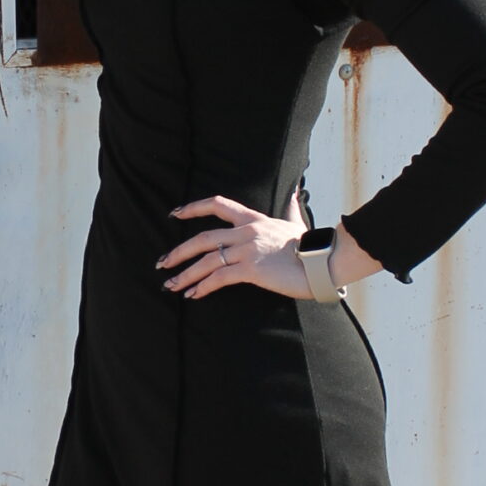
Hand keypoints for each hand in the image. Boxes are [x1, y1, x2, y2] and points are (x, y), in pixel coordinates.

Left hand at [159, 197, 380, 300]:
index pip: (217, 204)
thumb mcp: (296, 221)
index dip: (193, 208)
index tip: (175, 214)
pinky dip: (202, 287)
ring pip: (206, 260)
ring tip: (171, 285)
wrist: (322, 261)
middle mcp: (246, 231)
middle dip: (178, 252)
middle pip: (202, 238)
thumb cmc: (311, 245)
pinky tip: (193, 295)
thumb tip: (297, 190)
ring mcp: (247, 250)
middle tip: (163, 263)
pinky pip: (218, 278)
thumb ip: (291, 206)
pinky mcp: (250, 270)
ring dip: (185, 274)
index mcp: (253, 218)